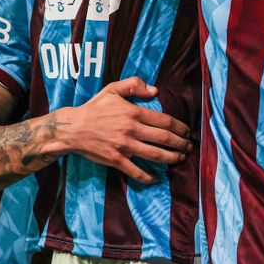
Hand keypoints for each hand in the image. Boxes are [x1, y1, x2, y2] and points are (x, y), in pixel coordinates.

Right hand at [62, 77, 191, 183]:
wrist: (73, 128)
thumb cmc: (94, 107)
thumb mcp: (113, 89)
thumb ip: (134, 85)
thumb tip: (155, 90)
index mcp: (134, 113)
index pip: (165, 121)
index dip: (180, 127)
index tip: (188, 131)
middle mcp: (132, 130)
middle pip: (165, 139)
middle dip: (181, 144)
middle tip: (190, 147)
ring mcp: (125, 147)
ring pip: (155, 155)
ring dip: (171, 158)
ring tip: (180, 159)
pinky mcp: (116, 160)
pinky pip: (136, 171)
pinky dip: (148, 177)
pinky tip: (156, 178)